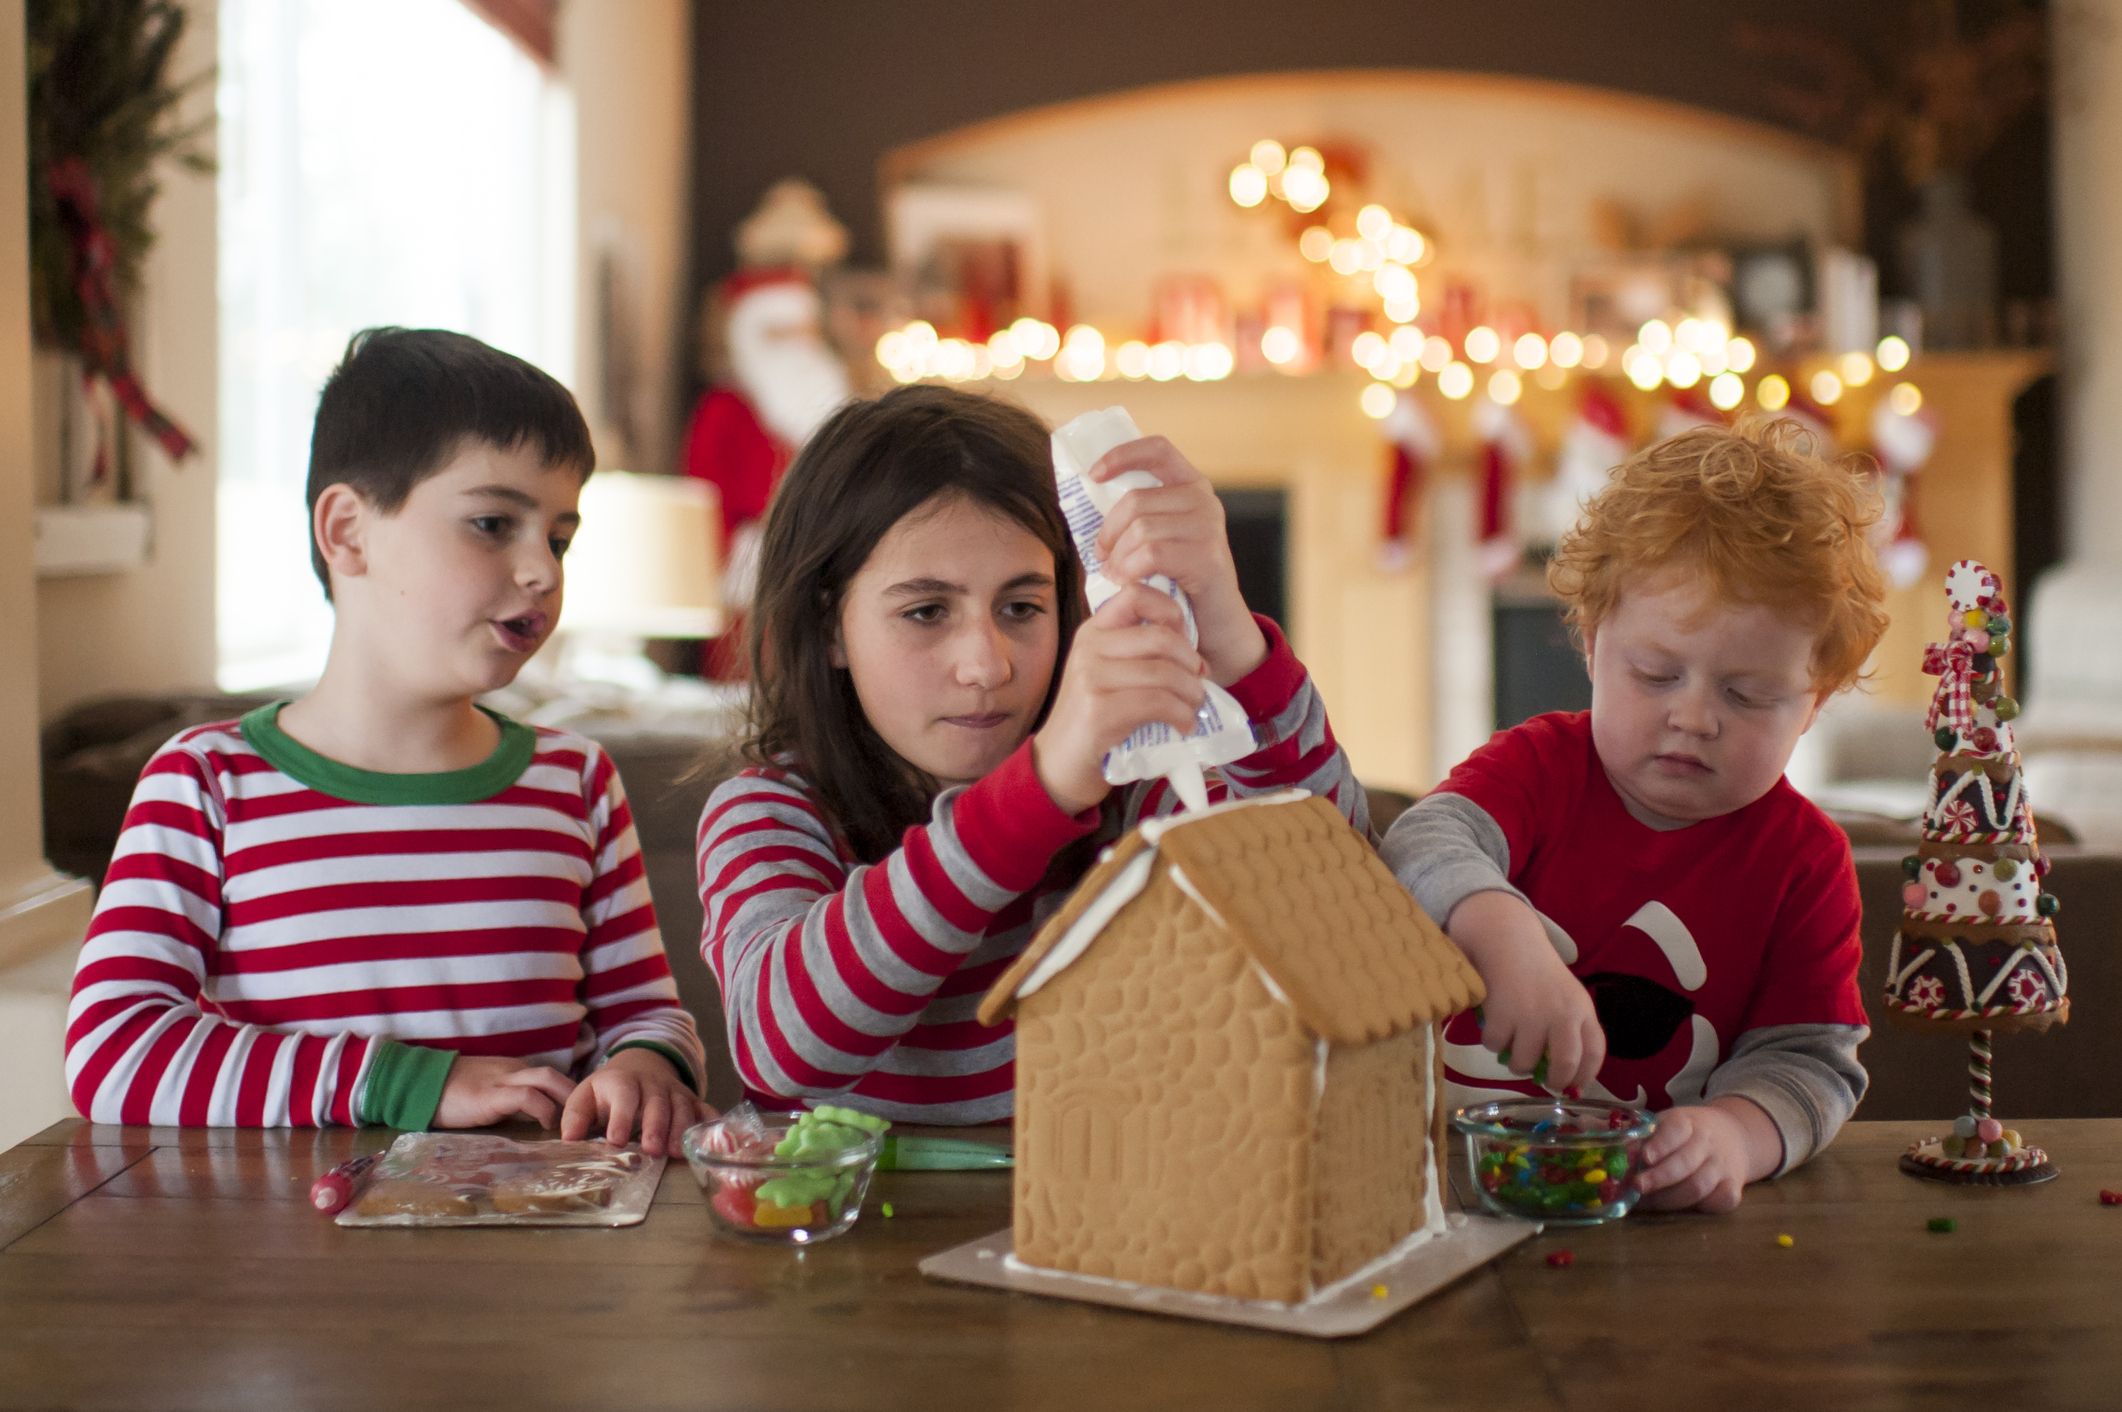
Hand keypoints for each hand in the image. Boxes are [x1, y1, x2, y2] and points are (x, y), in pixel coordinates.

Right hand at [433, 1055, 576, 1129]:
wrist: (421, 1085)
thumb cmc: (454, 1095)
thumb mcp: (491, 1097)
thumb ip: (514, 1104)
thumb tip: (540, 1121)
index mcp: (514, 1071)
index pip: (551, 1078)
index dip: (569, 1096)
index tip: (581, 1116)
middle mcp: (513, 1071)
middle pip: (555, 1076)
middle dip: (576, 1096)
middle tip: (586, 1122)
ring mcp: (502, 1080)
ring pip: (547, 1079)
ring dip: (565, 1101)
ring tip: (572, 1125)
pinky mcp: (490, 1095)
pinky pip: (525, 1095)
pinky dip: (543, 1109)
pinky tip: (547, 1124)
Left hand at [560, 1048, 710, 1155]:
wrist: (641, 1066)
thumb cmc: (609, 1090)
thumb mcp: (586, 1095)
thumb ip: (576, 1115)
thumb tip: (569, 1140)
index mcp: (622, 1082)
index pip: (624, 1096)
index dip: (621, 1117)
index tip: (616, 1140)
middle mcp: (652, 1085)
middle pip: (657, 1103)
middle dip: (656, 1126)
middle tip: (652, 1150)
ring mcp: (675, 1092)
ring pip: (682, 1107)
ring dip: (681, 1128)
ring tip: (676, 1153)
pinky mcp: (692, 1100)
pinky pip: (705, 1108)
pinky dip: (710, 1122)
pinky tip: (713, 1139)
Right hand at [1031, 582, 1206, 814]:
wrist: (1061, 763)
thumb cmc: (1095, 719)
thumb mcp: (1111, 675)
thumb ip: (1139, 654)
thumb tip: (1194, 654)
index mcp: (1094, 631)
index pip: (1136, 595)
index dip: (1171, 612)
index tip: (1187, 642)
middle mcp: (1089, 647)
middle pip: (1160, 637)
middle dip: (1191, 663)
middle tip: (1200, 683)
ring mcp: (1090, 677)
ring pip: (1163, 672)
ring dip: (1191, 693)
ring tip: (1194, 708)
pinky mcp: (1099, 709)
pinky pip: (1158, 703)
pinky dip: (1181, 715)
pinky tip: (1184, 726)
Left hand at [1089, 436, 1266, 683]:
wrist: (1214, 623)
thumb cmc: (1175, 579)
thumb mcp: (1156, 537)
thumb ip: (1134, 516)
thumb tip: (1084, 494)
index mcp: (1190, 484)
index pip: (1157, 449)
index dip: (1122, 456)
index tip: (1093, 475)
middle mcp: (1204, 499)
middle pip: (1135, 500)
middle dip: (1108, 531)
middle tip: (1100, 557)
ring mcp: (1209, 527)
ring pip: (1140, 529)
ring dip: (1117, 557)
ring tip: (1114, 573)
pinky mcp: (1207, 557)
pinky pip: (1151, 554)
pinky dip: (1131, 570)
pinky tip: (1128, 582)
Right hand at [1447, 891, 1604, 1092]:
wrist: (1506, 939)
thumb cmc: (1536, 971)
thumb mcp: (1565, 996)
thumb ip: (1570, 1030)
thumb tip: (1567, 1078)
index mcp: (1582, 1009)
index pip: (1594, 1052)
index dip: (1585, 1075)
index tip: (1574, 1086)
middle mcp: (1562, 1014)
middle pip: (1565, 1064)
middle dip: (1554, 1081)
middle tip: (1544, 1082)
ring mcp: (1532, 1016)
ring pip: (1524, 1063)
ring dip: (1515, 1062)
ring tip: (1511, 1048)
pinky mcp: (1502, 1014)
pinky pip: (1495, 1046)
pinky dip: (1491, 1041)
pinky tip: (1494, 1024)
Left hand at [1632, 1099, 1780, 1212]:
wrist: (1732, 1135)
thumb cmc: (1686, 1133)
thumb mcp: (1665, 1125)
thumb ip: (1641, 1139)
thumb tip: (1615, 1155)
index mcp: (1687, 1122)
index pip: (1676, 1130)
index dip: (1660, 1145)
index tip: (1644, 1158)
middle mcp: (1708, 1143)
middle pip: (1685, 1163)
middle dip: (1658, 1178)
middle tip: (1636, 1187)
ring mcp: (1723, 1166)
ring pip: (1698, 1187)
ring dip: (1669, 1199)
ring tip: (1646, 1202)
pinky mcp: (1734, 1187)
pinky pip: (1720, 1202)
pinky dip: (1700, 1208)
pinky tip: (1679, 1208)